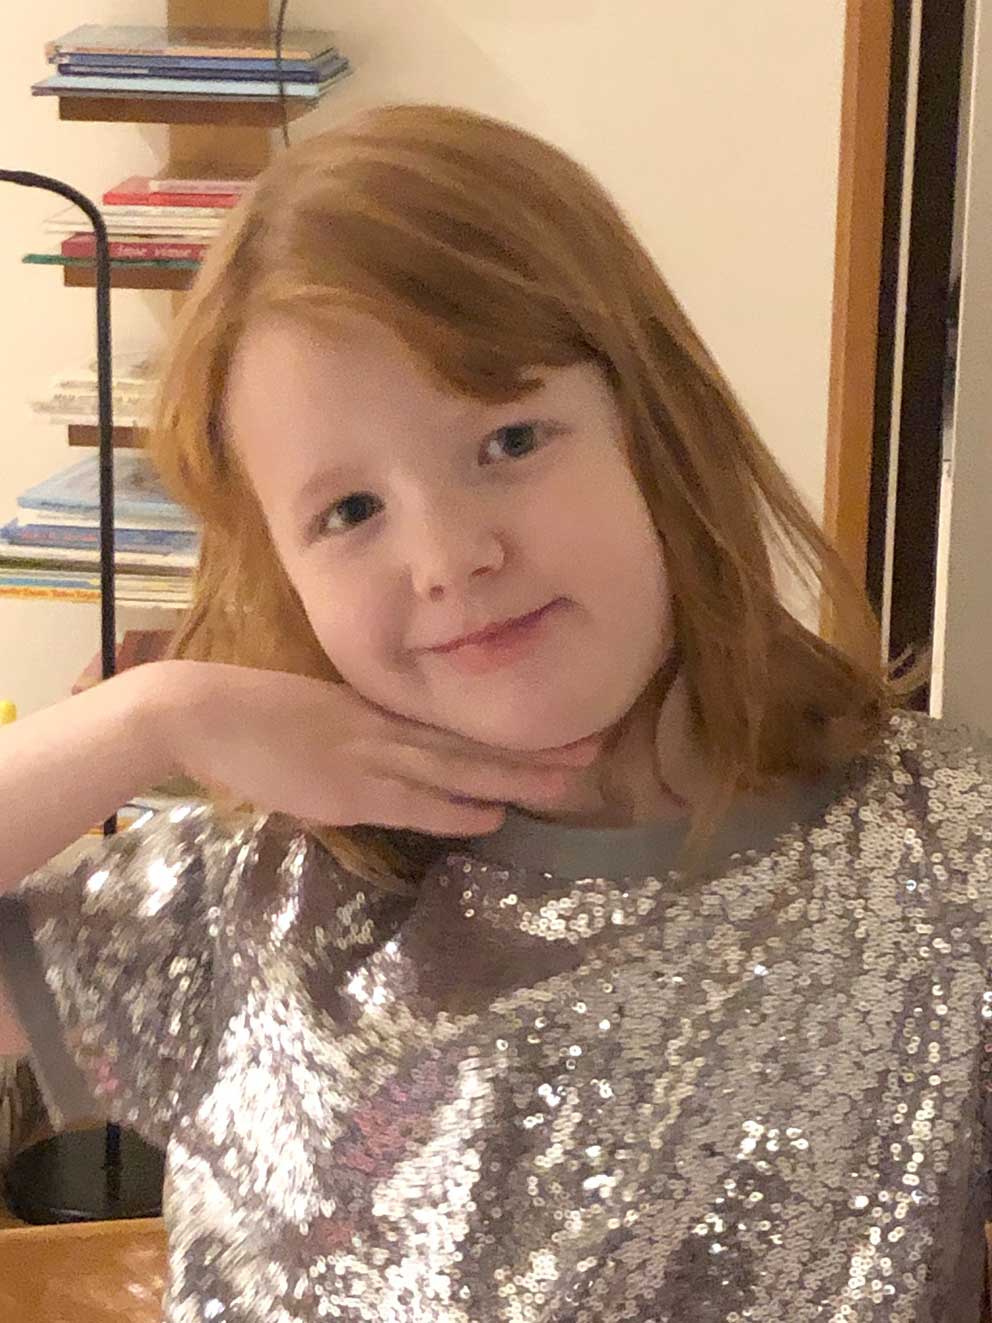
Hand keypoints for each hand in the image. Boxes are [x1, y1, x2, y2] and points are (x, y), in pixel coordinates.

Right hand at [156, 659, 601, 835]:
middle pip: (474, 745)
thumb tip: (389, 768)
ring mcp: (370, 758)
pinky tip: (492, 816)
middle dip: (534, 752)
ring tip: (567, 782)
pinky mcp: (347, 788)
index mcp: (381, 714)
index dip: (512, 736)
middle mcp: (387, 731)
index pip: (460, 729)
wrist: (206, 712)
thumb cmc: (256, 718)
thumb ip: (359, 744)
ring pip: (456, 769)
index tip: (562, 736)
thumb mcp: (321, 722)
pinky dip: (452, 809)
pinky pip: (410, 801)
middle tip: (594, 751)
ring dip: (513, 777)